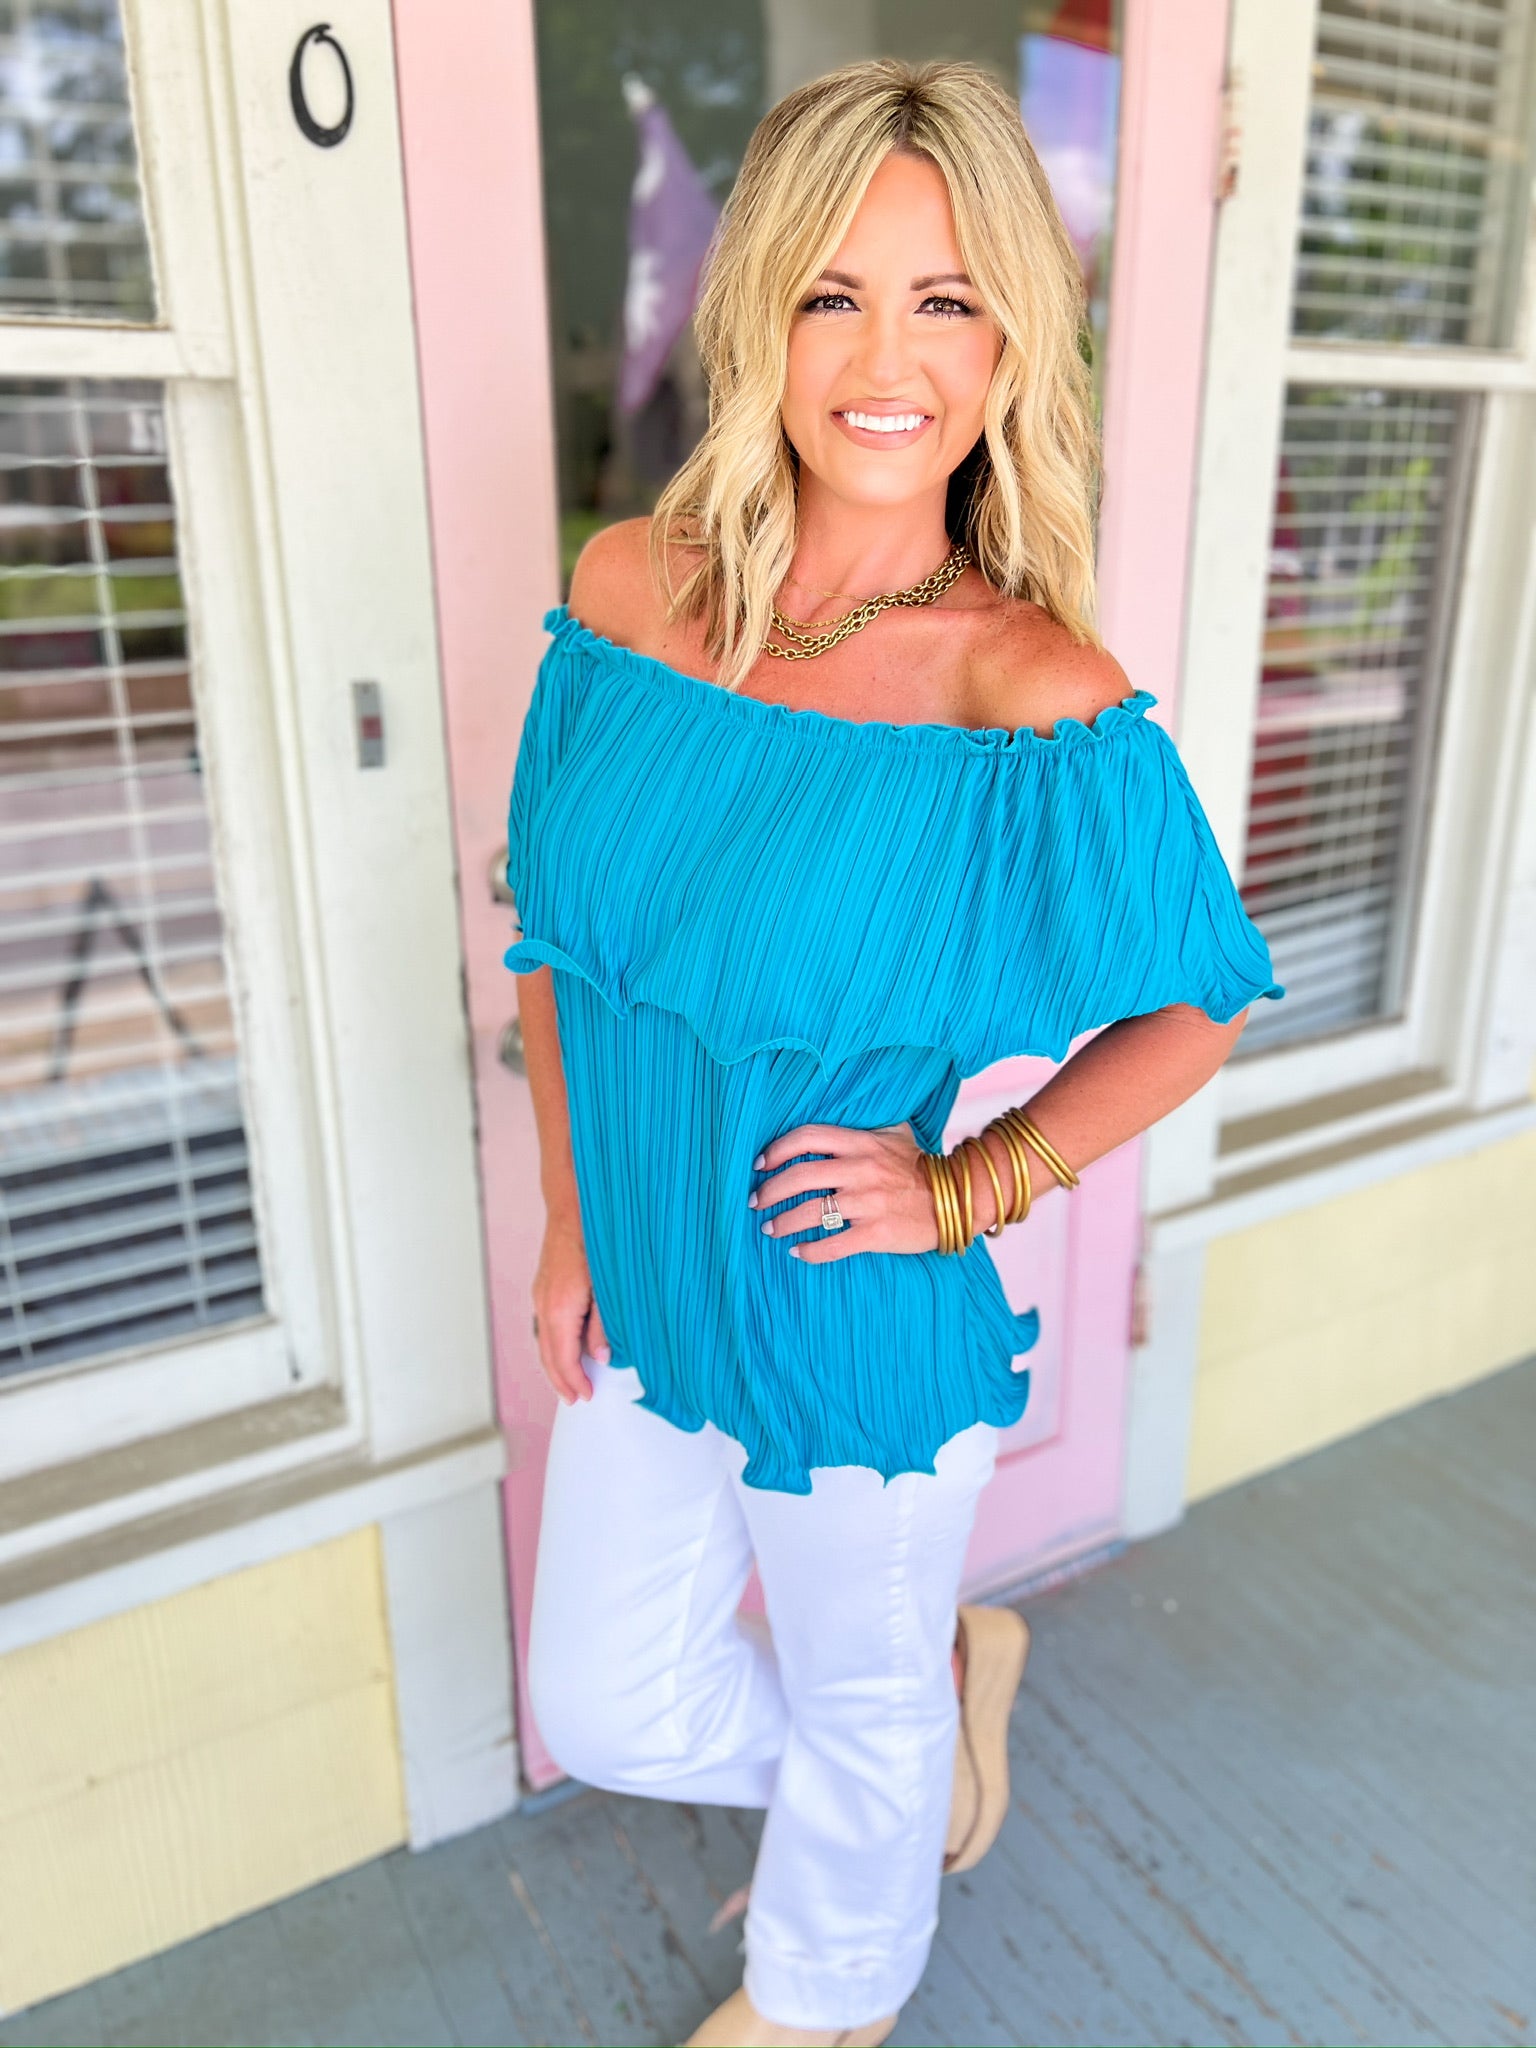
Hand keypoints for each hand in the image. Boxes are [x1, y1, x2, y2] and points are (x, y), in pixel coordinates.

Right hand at [531, 1217, 609, 1402]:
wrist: (573, 1205)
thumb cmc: (598, 1241)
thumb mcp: (610, 1287)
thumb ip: (604, 1324)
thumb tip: (601, 1357)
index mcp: (561, 1308)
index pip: (564, 1358)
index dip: (575, 1381)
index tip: (587, 1397)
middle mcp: (544, 1304)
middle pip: (547, 1355)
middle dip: (560, 1381)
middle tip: (574, 1401)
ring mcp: (540, 1295)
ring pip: (542, 1342)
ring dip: (554, 1366)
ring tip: (567, 1384)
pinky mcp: (542, 1287)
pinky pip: (543, 1326)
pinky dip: (552, 1346)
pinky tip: (564, 1350)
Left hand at [748, 1119, 940, 1262]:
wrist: (956, 1199)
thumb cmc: (920, 1167)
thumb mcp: (896, 1134)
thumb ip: (866, 1127)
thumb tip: (839, 1117)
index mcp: (862, 1143)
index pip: (807, 1137)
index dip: (777, 1150)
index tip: (760, 1164)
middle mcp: (862, 1170)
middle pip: (800, 1176)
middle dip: (769, 1190)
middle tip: (756, 1202)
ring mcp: (869, 1203)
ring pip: (811, 1212)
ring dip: (782, 1222)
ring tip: (769, 1229)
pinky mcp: (877, 1233)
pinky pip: (833, 1244)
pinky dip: (810, 1251)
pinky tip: (797, 1252)